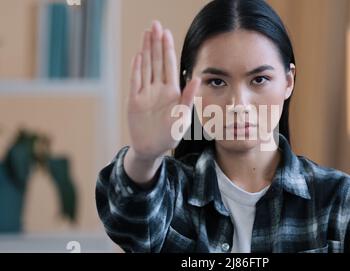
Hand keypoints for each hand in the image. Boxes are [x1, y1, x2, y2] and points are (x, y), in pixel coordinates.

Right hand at [127, 21, 199, 159]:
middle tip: (155, 24)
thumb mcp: (182, 117)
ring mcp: (145, 93)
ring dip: (146, 50)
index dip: (167, 48)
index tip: (166, 32)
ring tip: (146, 34)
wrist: (151, 148)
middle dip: (156, 43)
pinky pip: (135, 81)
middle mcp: (158, 89)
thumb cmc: (169, 135)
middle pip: (157, 61)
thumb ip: (188, 97)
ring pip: (146, 67)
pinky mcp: (134, 100)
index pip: (169, 65)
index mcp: (172, 92)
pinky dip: (136, 68)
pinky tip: (138, 55)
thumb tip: (196, 78)